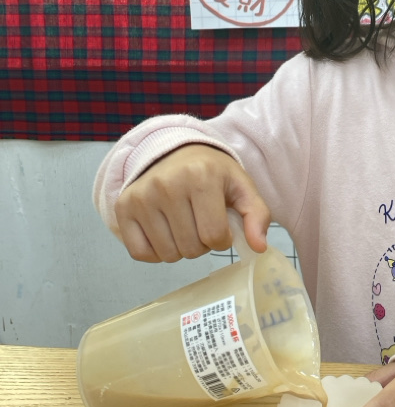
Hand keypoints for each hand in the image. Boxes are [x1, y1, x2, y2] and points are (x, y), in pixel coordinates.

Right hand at [114, 144, 270, 261]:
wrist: (175, 152)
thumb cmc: (211, 173)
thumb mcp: (241, 187)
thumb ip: (257, 215)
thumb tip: (259, 247)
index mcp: (201, 176)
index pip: (214, 237)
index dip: (222, 240)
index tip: (221, 226)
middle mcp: (167, 184)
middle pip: (190, 249)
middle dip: (202, 244)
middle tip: (201, 223)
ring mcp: (141, 196)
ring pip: (167, 254)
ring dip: (180, 248)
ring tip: (184, 225)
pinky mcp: (124, 207)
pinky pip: (140, 253)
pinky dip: (156, 251)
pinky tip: (165, 232)